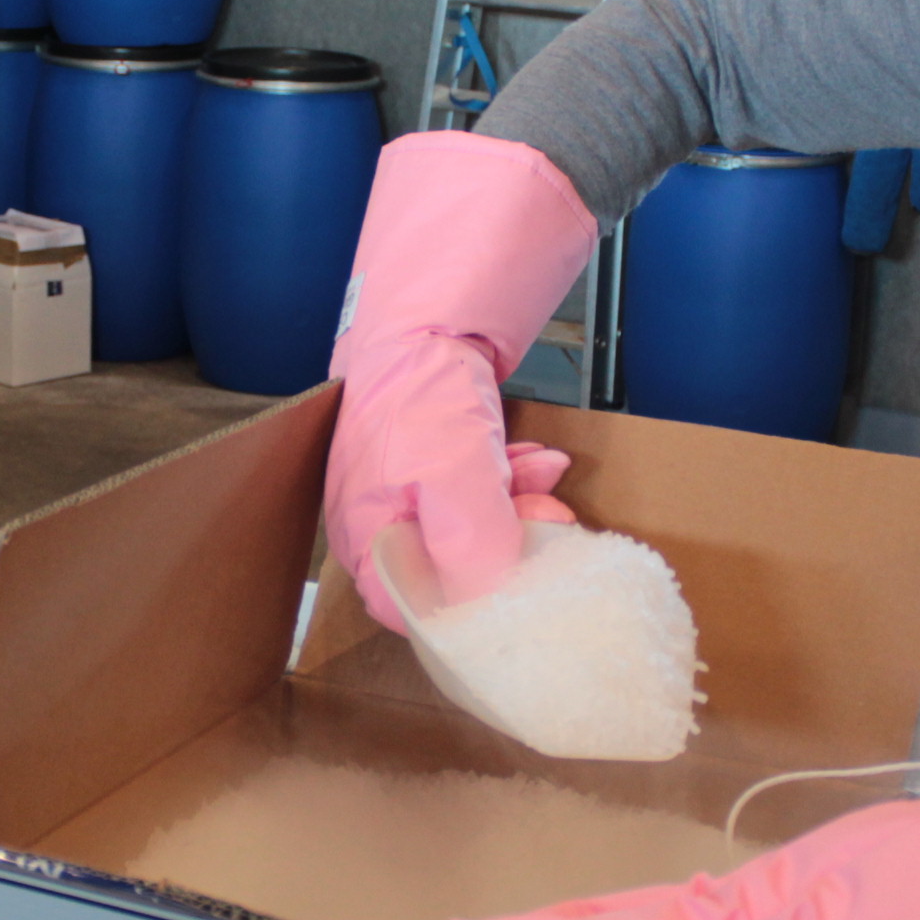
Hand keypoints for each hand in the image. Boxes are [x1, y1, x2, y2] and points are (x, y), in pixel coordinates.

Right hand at [323, 133, 599, 630]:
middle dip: (507, 556)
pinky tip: (542, 464)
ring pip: (473, 533)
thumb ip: (473, 540)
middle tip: (554, 531)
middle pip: (448, 573)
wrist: (430, 308)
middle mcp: (380, 520)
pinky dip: (516, 485)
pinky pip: (482, 495)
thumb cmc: (423, 389)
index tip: (518, 594)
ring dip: (519, 517)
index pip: (407, 608)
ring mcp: (408, 489)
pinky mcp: (438, 462)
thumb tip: (493, 595)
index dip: (465, 611)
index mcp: (365, 533)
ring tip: (553, 493)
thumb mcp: (452, 471)